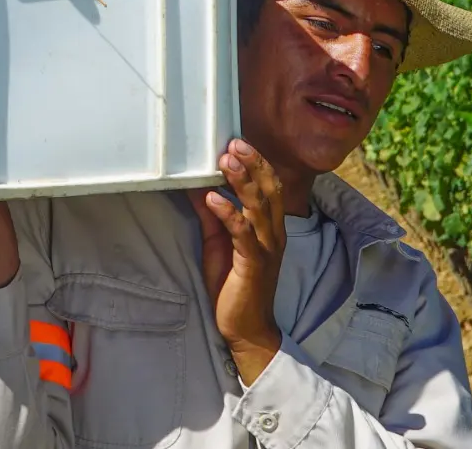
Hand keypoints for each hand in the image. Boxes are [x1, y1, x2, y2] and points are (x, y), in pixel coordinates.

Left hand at [187, 140, 285, 384]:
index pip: (270, 187)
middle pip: (269, 190)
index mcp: (269, 227)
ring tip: (226, 161)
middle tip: (234, 144)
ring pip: (259, 207)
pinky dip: (228, 213)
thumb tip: (198, 187)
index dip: (257, 164)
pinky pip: (243, 234)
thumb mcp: (218, 243)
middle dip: (253, 165)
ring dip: (242, 181)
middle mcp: (273, 234)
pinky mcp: (253, 264)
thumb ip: (213, 216)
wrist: (245, 328)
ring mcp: (266, 248)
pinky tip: (213, 199)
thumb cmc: (233, 285)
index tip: (239, 143)